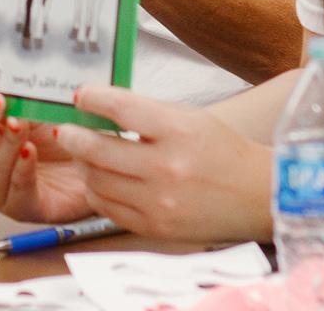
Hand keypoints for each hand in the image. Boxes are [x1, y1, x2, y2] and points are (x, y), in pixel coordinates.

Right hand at [0, 75, 95, 222]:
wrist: (97, 167)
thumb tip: (11, 61)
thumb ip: (21, 91)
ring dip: (3, 144)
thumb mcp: (40, 107)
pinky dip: (20, 169)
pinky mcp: (22, 208)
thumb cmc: (64, 136)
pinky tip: (30, 152)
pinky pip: (14, 189)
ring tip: (19, 123)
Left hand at [50, 85, 272, 241]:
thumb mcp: (188, 117)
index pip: (120, 108)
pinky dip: (98, 191)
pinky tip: (100, 178)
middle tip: (66, 129)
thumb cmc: (222, 150)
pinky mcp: (155, 228)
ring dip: (84, 164)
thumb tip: (98, 104)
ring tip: (84, 153)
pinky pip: (108, 208)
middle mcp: (167, 169)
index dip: (92, 99)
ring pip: (97, 181)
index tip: (80, 95)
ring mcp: (159, 203)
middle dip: (74, 136)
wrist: (257, 196)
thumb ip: (144, 111)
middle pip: (99, 149)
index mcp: (178, 132)